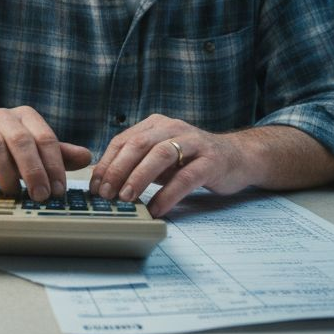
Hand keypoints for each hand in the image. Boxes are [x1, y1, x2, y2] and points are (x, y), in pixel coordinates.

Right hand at [0, 106, 92, 200]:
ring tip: (13, 193)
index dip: (54, 165)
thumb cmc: (6, 153)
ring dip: (6, 174)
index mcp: (25, 116)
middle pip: (21, 140)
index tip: (59, 190)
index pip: (45, 138)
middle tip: (40, 195)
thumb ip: (59, 154)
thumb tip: (87, 157)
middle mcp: (2, 116)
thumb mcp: (34, 152)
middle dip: (33, 171)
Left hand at [90, 114, 254, 216]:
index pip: (123, 140)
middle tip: (106, 193)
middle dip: (118, 169)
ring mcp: (193, 142)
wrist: (238, 156)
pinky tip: (156, 208)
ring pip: (160, 155)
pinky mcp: (211, 161)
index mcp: (155, 125)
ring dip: (139, 177)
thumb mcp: (161, 157)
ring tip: (127, 198)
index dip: (107, 164)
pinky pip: (186, 177)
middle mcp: (172, 128)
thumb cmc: (192, 160)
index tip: (95, 186)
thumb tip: (104, 184)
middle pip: (138, 144)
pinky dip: (168, 194)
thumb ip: (137, 164)